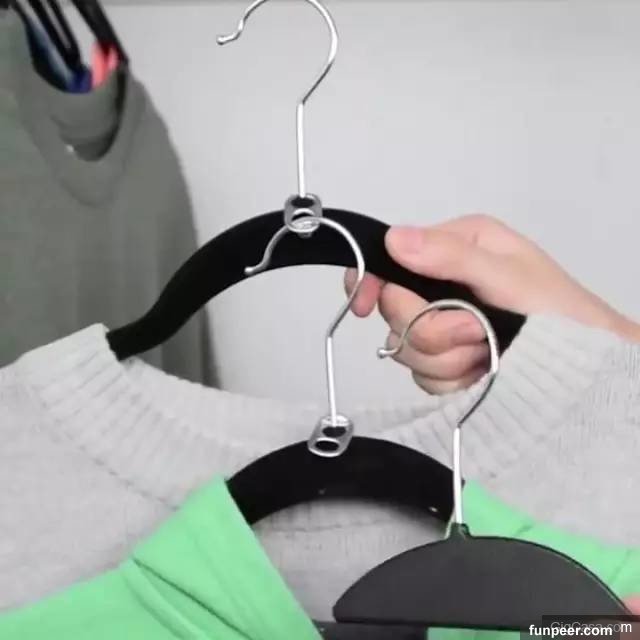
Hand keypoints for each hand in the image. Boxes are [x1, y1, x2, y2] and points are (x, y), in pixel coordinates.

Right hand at [345, 214, 639, 394]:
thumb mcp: (508, 276)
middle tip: (477, 330)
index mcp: (455, 247)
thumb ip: (451, 257)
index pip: (387, 258)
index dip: (371, 283)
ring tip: (487, 350)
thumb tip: (392, 238)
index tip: (365, 307)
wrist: (583, 371)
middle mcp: (443, 282)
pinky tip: (480, 369)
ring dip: (447, 357)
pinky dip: (451, 378)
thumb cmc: (560, 313)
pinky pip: (423, 376)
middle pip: (394, 311)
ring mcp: (443, 322)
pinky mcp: (445, 358)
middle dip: (434, 328)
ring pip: (405, 348)